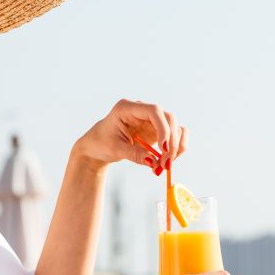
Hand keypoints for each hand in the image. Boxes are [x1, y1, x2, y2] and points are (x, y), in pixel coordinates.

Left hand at [74, 99, 188, 174]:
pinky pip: (175, 136)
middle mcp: (143, 110)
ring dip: (175, 147)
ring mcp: (152, 119)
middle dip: (171, 142)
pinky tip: (166, 162)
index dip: (163, 128)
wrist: (98, 146)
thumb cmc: (102, 144)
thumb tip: (154, 162)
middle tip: (166, 164)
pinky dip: (175, 149)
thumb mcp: (116, 150)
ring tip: (164, 166)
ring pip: (176, 127)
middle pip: (169, 119)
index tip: (163, 148)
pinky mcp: (158, 130)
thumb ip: (134, 154)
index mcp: (128, 108)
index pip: (154, 110)